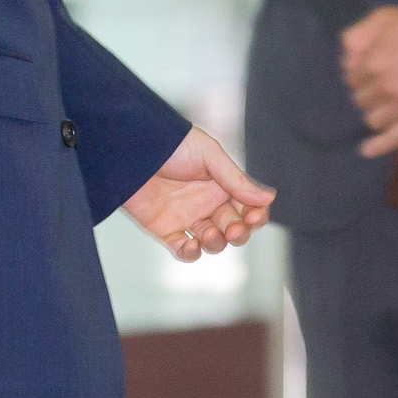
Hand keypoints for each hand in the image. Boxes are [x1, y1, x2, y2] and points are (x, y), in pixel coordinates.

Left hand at [124, 125, 274, 259]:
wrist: (130, 149)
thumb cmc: (170, 144)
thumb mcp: (208, 155)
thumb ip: (236, 179)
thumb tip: (268, 197)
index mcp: (221, 183)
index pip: (248, 206)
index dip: (256, 215)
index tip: (253, 217)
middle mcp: (206, 201)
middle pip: (234, 227)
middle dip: (238, 232)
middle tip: (234, 229)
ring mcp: (187, 216)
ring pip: (212, 241)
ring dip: (216, 242)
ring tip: (210, 232)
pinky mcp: (165, 228)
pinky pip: (183, 249)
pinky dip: (190, 253)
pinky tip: (191, 245)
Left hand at [341, 5, 397, 153]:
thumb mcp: (383, 17)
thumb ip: (357, 34)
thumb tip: (344, 56)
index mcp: (371, 64)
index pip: (351, 79)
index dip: (359, 76)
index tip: (369, 73)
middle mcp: (383, 88)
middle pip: (361, 99)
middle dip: (368, 93)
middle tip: (380, 87)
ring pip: (374, 119)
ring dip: (376, 112)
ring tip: (386, 105)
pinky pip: (394, 139)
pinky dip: (378, 146)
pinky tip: (366, 150)